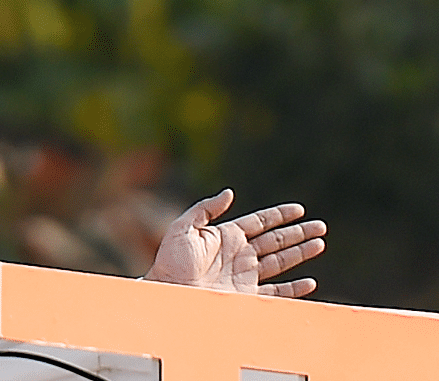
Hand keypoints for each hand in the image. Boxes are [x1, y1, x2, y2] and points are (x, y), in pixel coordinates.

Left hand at [143, 188, 326, 296]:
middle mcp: (239, 254)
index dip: (280, 215)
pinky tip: (309, 282)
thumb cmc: (170, 261)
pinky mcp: (246, 296)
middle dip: (298, 233)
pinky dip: (294, 288)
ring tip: (320, 244)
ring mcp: (244, 275)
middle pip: (276, 240)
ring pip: (280, 262)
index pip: (260, 222)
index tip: (300, 209)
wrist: (167, 293)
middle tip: (321, 226)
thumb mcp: (183, 229)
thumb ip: (205, 209)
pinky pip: (276, 292)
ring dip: (301, 254)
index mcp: (226, 236)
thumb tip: (228, 193)